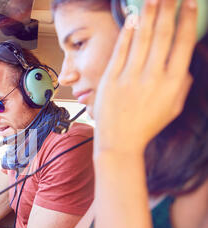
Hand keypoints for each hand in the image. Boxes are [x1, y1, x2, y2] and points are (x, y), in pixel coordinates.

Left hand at [93, 0, 197, 155]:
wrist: (119, 141)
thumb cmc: (147, 124)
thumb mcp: (173, 107)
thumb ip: (182, 83)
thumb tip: (184, 62)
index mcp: (172, 82)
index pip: (183, 43)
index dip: (187, 19)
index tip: (189, 2)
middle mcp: (153, 76)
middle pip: (163, 34)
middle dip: (168, 9)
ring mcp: (130, 77)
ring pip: (142, 38)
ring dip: (148, 14)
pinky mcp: (110, 79)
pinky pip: (120, 50)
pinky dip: (127, 33)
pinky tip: (132, 18)